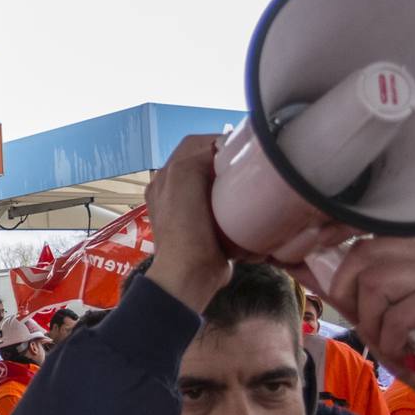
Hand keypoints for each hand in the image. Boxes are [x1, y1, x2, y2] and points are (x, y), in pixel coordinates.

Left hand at [144, 136, 231, 313]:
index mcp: (166, 177)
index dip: (217, 141)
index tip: (241, 147)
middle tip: (248, 163)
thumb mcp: (184, 178)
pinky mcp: (206, 226)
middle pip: (205, 161)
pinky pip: (222, 203)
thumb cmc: (186, 226)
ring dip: (231, 180)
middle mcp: (173, 190)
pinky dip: (233, 200)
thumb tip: (220, 149)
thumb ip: (197, 155)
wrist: (191, 273)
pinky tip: (245, 202)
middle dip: (226, 160)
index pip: (194, 144)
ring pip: (215, 181)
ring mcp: (189, 209)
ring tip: (249, 180)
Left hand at [319, 237, 414, 414]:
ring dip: (375, 324)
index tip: (343, 299)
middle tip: (374, 327)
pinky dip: (393, 341)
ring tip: (395, 339)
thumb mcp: (367, 312)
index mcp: (414, 247)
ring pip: (376, 284)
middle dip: (355, 300)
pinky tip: (409, 349)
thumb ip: (337, 287)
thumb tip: (293, 261)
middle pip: (363, 256)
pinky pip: (397, 315)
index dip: (340, 271)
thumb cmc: (412, 345)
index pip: (361, 242)